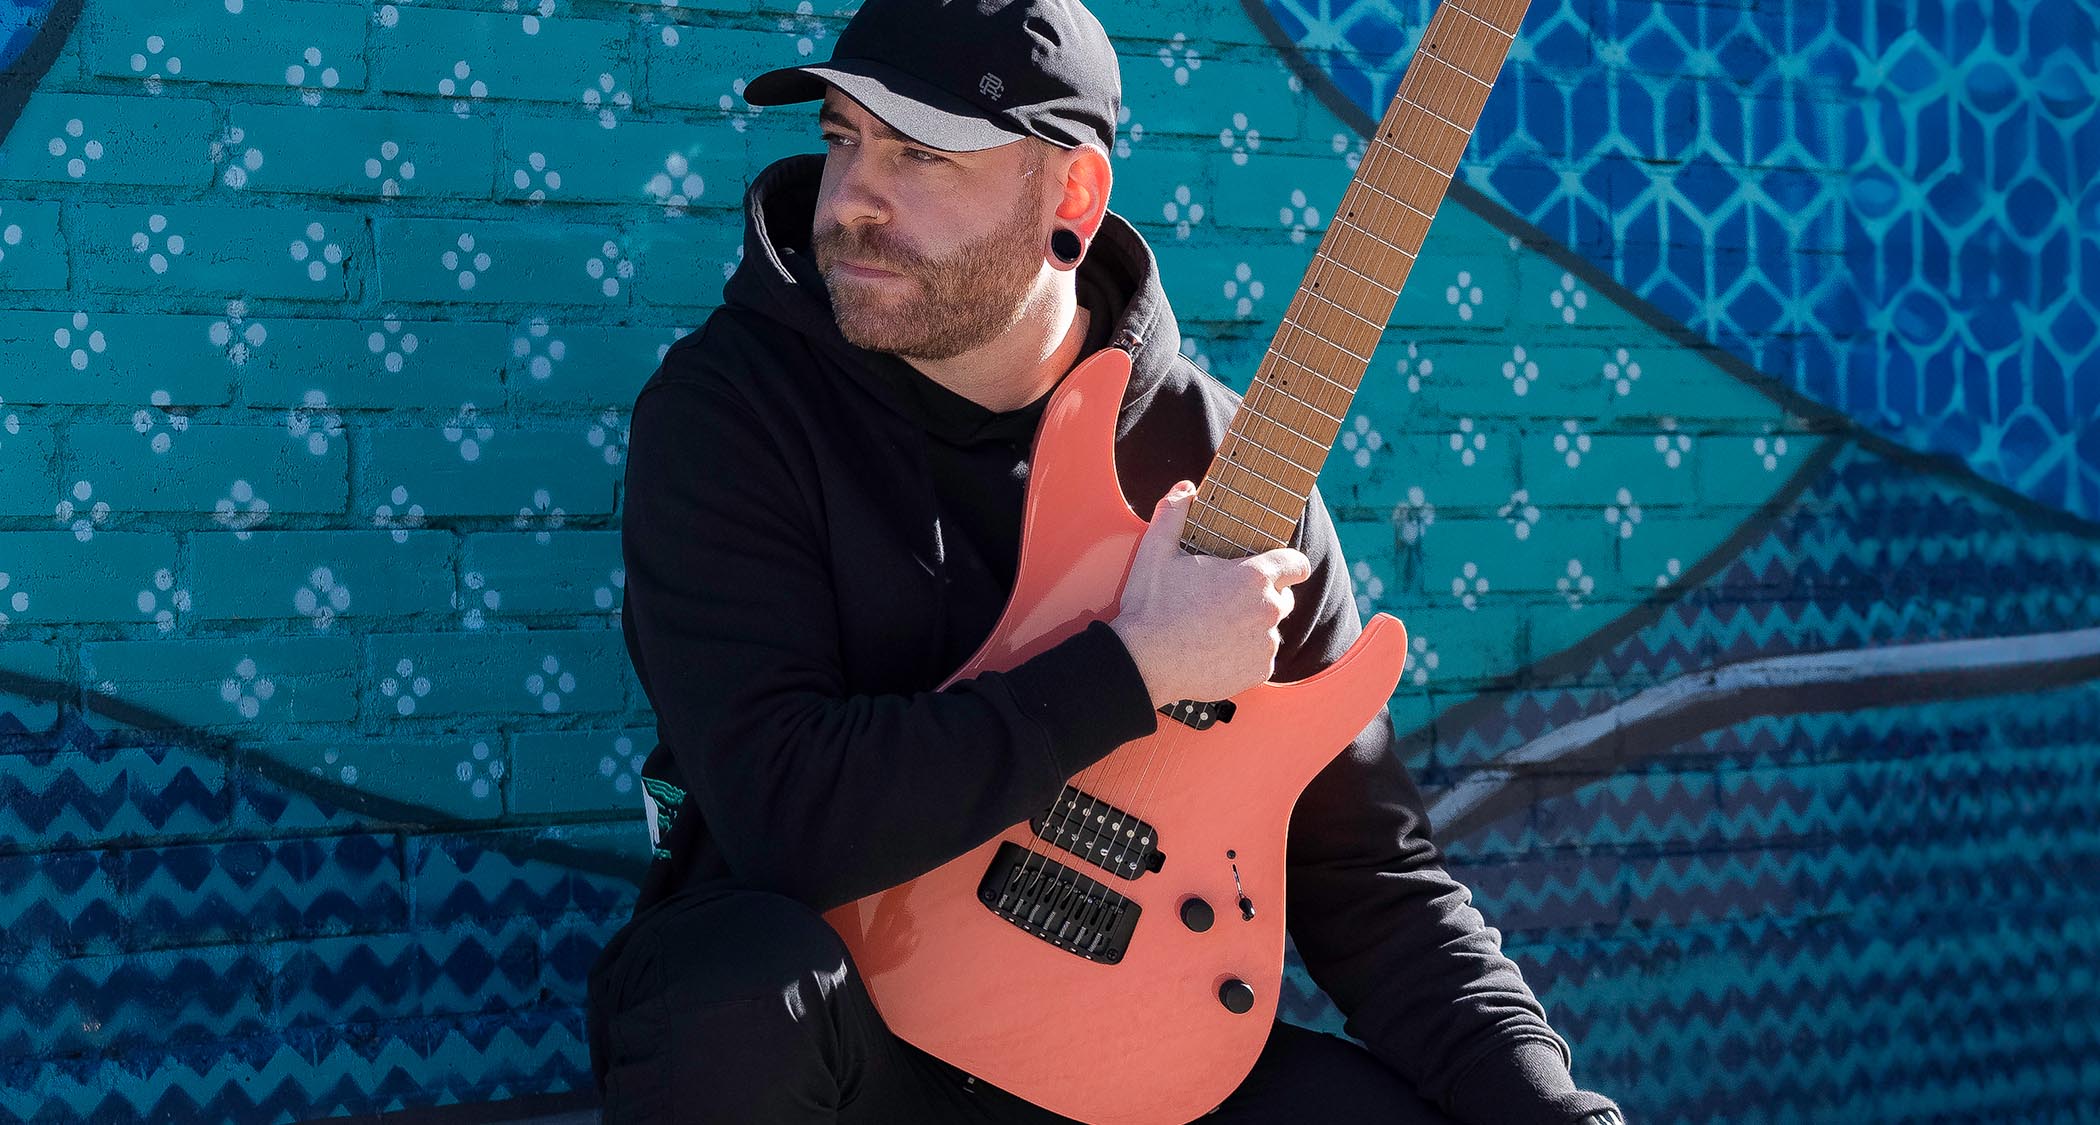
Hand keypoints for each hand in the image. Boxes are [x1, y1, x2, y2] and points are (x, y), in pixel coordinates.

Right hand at [1109, 480, 1312, 707]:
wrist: (1143, 662)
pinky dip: (1245, 655)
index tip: (1275, 568)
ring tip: (1216, 628)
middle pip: (1283, 597)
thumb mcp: (1156, 551)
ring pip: (1269, 629)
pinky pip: (1261, 658)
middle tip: (1226, 600)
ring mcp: (1265, 643)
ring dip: (1251, 627)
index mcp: (1253, 577)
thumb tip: (1185, 488)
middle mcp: (1268, 610)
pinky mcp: (1259, 671)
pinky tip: (1216, 651)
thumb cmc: (1152, 606)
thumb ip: (1174, 513)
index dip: (1286, 564)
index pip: (1296, 564)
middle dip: (1262, 596)